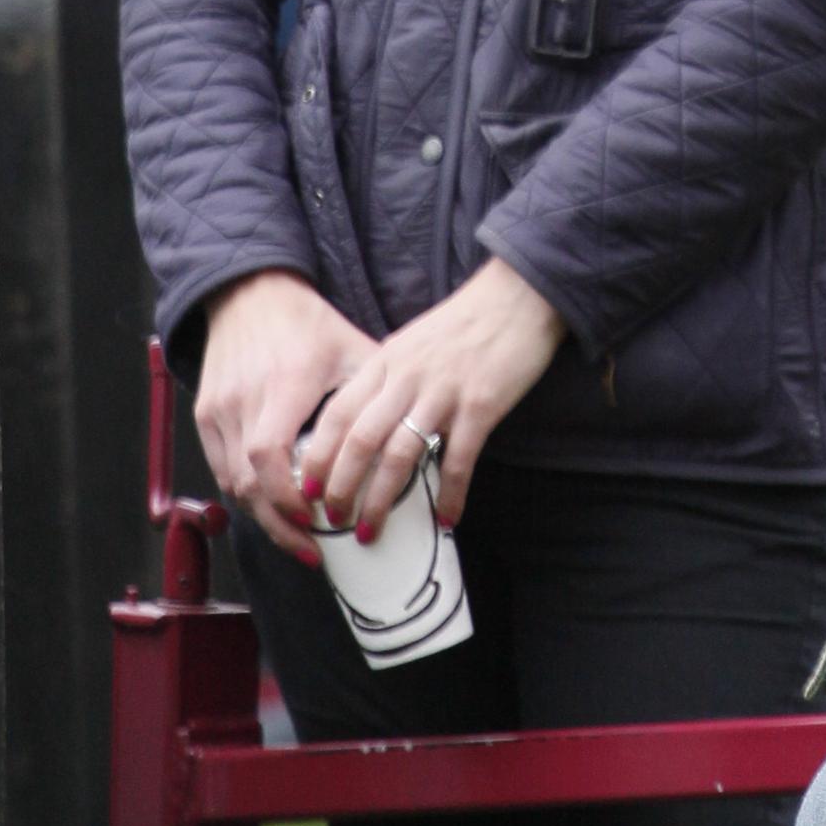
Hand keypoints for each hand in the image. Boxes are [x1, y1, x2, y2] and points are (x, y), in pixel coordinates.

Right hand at [196, 268, 376, 562]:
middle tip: (313, 551)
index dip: (290, 498)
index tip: (319, 521)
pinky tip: (271, 506)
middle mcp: (244, 401)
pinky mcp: (205, 413)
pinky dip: (245, 492)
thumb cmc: (307, 323)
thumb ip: (375, 391)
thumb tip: (412, 432)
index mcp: (284, 385)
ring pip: (232, 482)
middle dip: (280, 525)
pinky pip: (220, 466)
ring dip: (263, 514)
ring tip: (297, 537)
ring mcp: (219, 409)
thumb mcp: (349, 348)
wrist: (250, 293)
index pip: (272, 458)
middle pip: (249, 483)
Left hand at [300, 257, 566, 540]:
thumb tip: (366, 424)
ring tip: (371, 531)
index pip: (338, 414)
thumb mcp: (413, 341)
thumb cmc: (467, 320)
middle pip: (360, 441)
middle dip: (341, 488)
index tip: (307, 489)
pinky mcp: (481, 405)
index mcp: (387, 361)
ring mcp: (444, 392)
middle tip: (334, 520)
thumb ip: (390, 377)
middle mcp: (407, 377)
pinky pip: (457, 460)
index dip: (319, 456)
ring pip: (399, 456)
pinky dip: (449, 495)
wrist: (518, 295)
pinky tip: (446, 518)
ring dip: (381, 500)